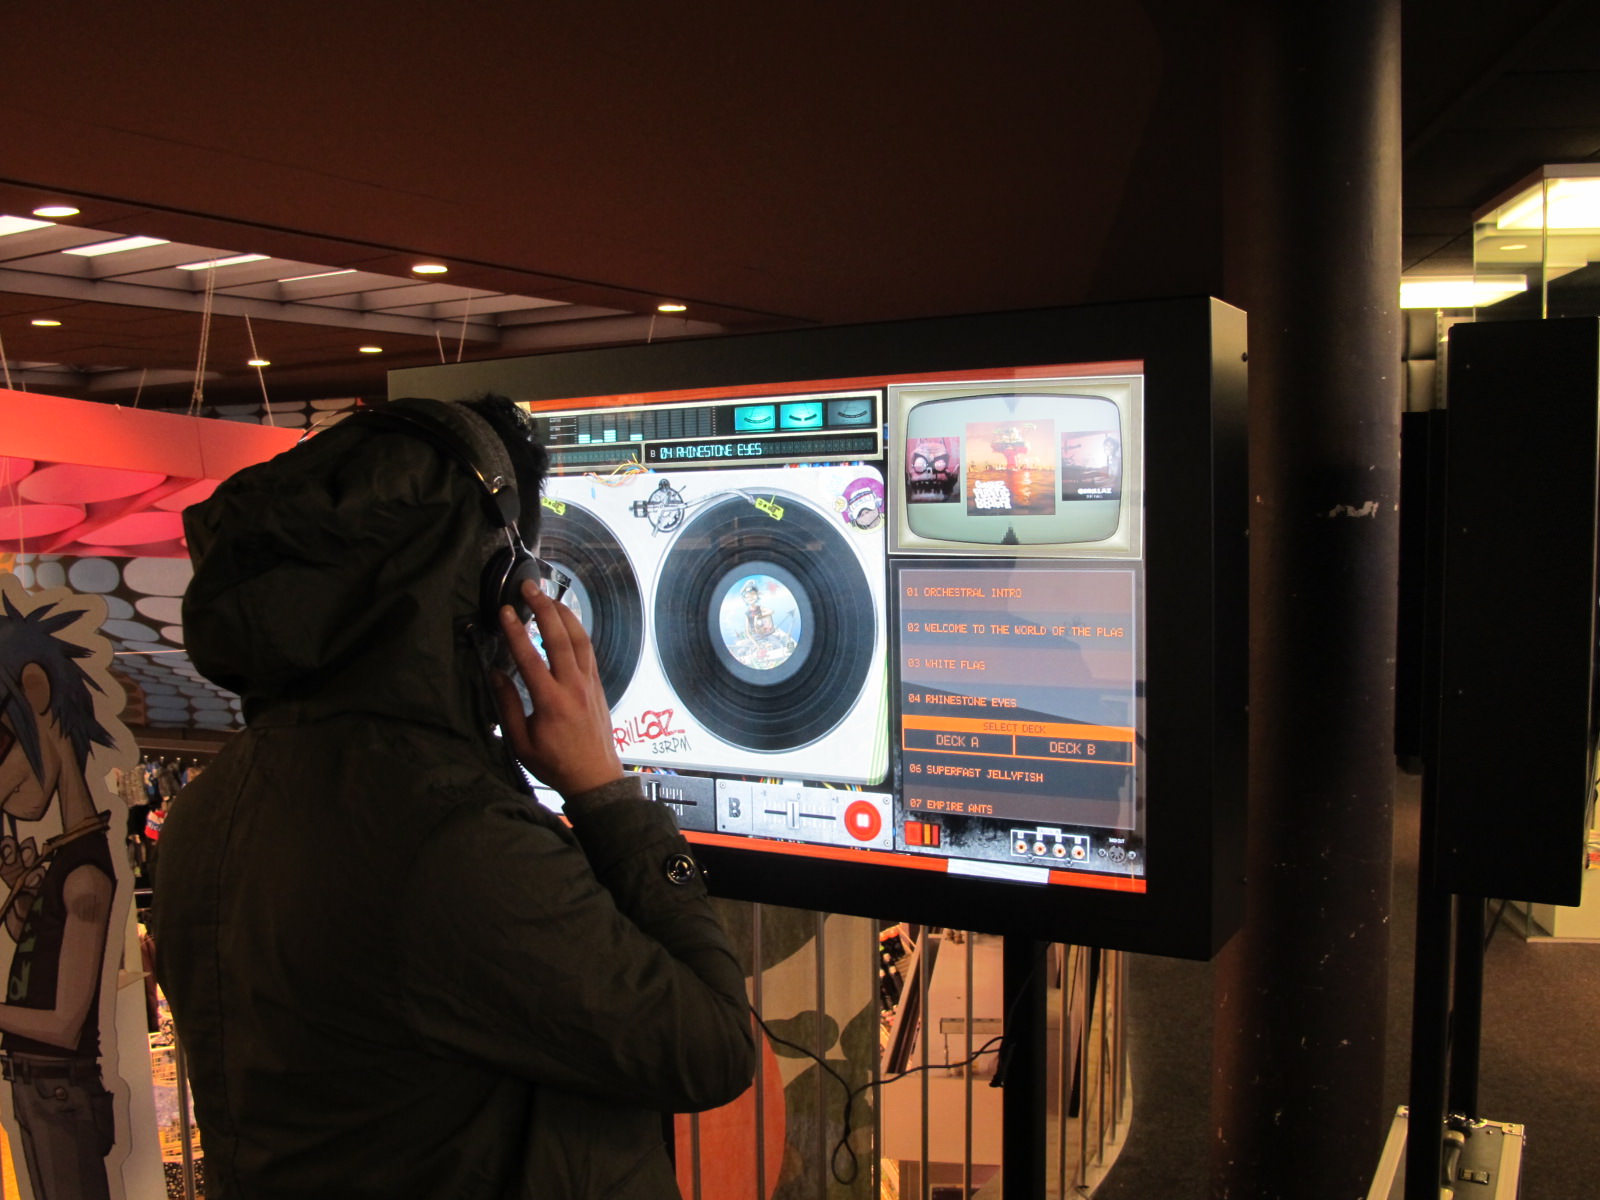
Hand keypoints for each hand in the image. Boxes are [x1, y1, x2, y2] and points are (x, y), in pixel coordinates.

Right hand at [490, 581, 624, 796]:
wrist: (595, 777)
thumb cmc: (554, 763)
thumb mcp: (520, 741)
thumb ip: (507, 705)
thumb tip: (494, 673)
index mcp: (551, 702)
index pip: (530, 658)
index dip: (515, 632)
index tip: (504, 611)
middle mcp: (573, 687)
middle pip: (559, 638)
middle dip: (544, 608)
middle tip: (529, 587)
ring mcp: (589, 683)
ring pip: (579, 639)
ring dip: (564, 614)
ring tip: (548, 596)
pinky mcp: (597, 684)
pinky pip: (588, 650)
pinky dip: (577, 631)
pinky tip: (567, 621)